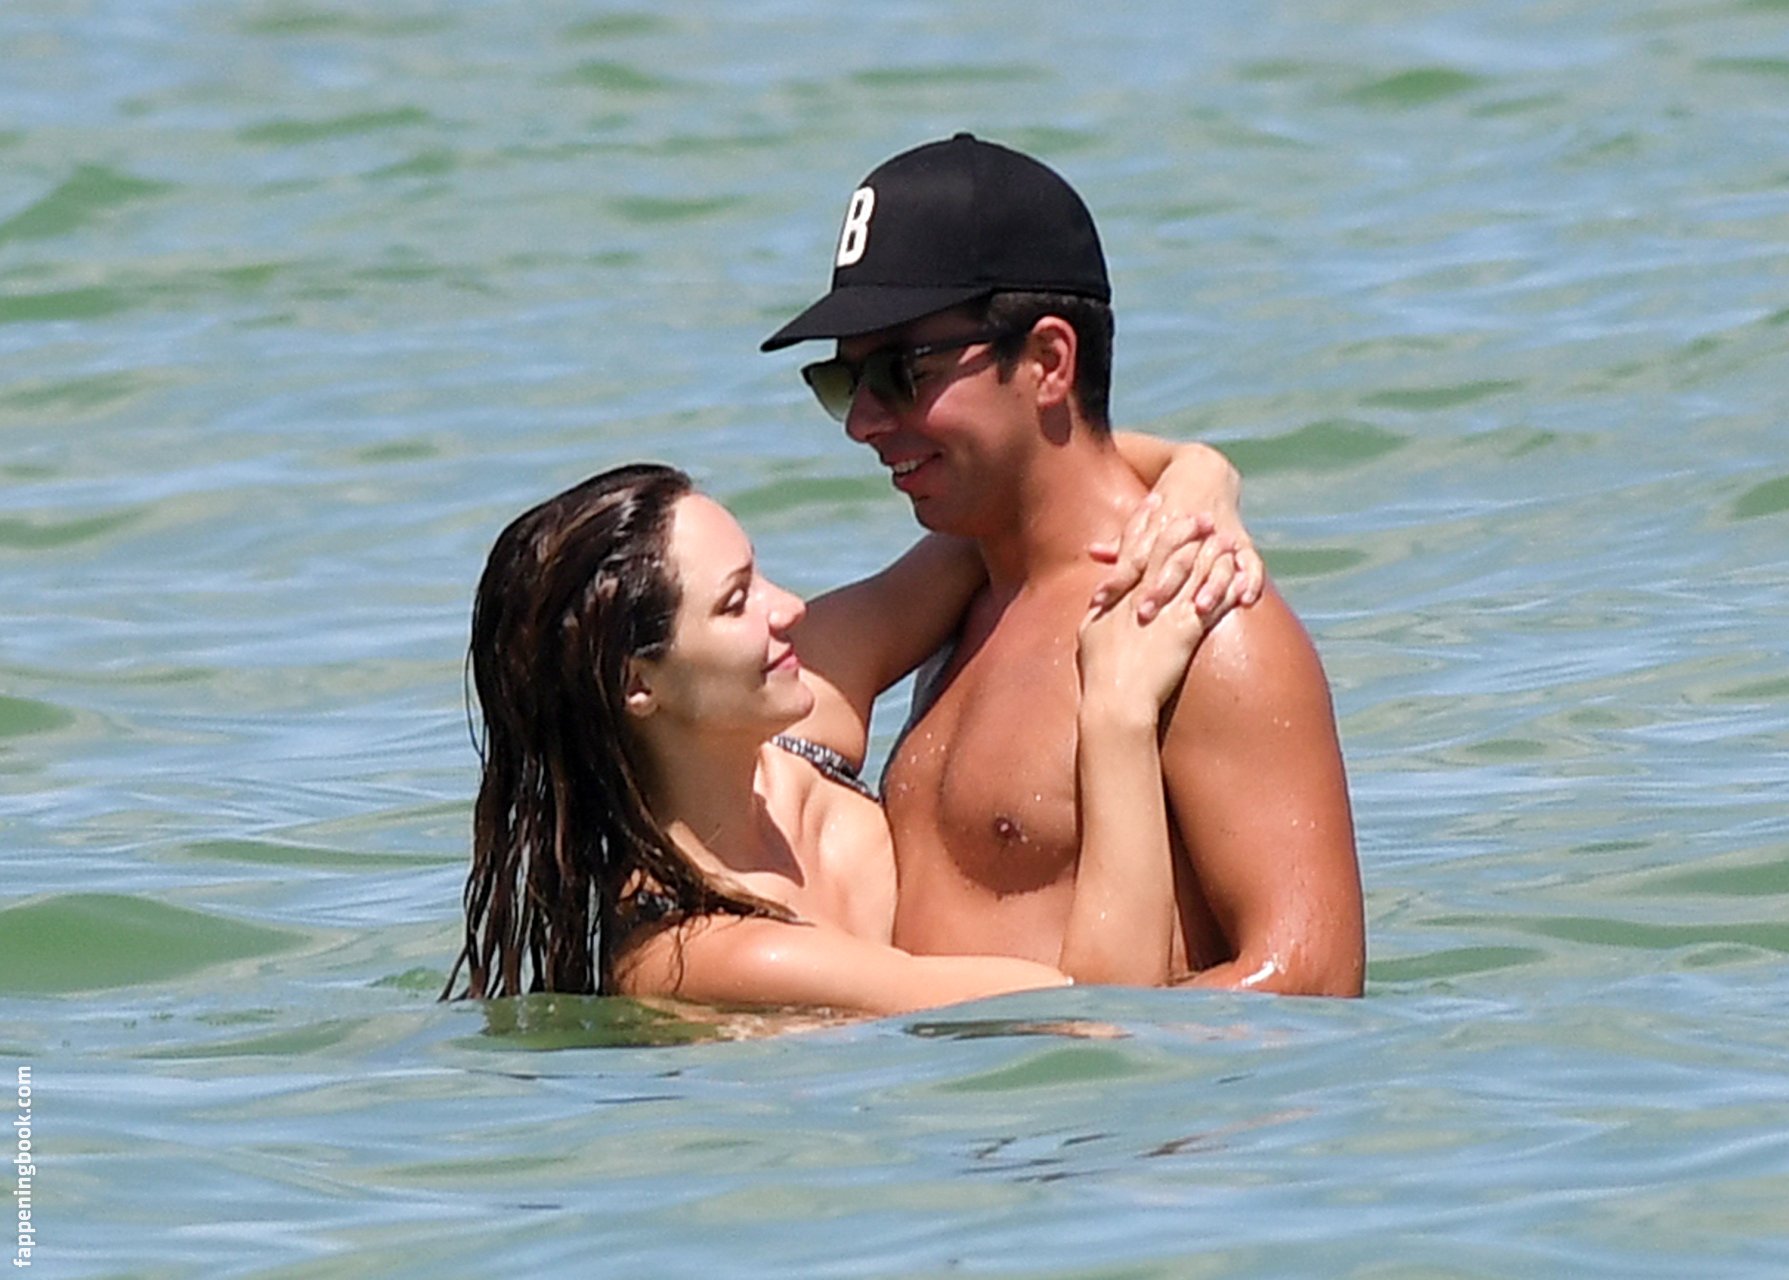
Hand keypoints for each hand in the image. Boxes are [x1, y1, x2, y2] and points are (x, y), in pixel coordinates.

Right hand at [1078, 513, 1219, 716]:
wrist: (1116, 699)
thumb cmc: (1098, 670)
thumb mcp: (1089, 632)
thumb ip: (1096, 611)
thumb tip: (1096, 602)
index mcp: (1122, 591)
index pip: (1134, 545)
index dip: (1145, 521)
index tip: (1155, 501)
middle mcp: (1145, 593)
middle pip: (1166, 548)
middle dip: (1184, 526)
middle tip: (1198, 510)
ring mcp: (1168, 610)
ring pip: (1193, 569)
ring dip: (1210, 551)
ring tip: (1224, 536)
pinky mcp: (1188, 630)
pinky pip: (1213, 601)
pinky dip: (1227, 587)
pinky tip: (1240, 578)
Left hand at [1088, 493, 1252, 626]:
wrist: (1204, 470)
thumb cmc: (1168, 506)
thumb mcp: (1144, 520)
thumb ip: (1122, 542)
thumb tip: (1091, 551)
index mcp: (1160, 525)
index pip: (1135, 555)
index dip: (1118, 578)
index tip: (1101, 599)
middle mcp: (1189, 529)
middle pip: (1173, 559)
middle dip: (1159, 586)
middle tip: (1144, 613)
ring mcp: (1218, 534)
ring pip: (1214, 560)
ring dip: (1209, 584)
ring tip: (1200, 607)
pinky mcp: (1243, 540)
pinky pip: (1251, 561)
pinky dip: (1250, 579)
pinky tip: (1246, 600)